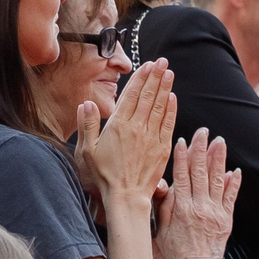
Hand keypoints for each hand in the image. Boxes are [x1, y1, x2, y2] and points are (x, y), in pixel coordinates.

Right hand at [78, 55, 175, 206]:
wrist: (126, 196)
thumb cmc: (104, 175)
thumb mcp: (87, 150)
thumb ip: (87, 124)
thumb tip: (86, 103)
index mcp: (118, 125)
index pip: (131, 95)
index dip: (140, 78)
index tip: (147, 65)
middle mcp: (137, 128)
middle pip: (148, 96)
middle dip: (156, 77)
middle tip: (162, 62)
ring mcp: (151, 137)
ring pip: (159, 107)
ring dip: (165, 88)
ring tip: (169, 73)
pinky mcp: (162, 148)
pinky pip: (168, 124)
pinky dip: (171, 109)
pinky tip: (172, 98)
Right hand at [154, 132, 239, 258]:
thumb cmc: (176, 251)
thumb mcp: (160, 229)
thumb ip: (163, 206)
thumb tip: (165, 184)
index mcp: (181, 207)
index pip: (181, 175)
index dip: (182, 157)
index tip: (183, 140)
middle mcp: (199, 207)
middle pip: (200, 172)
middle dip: (202, 150)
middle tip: (204, 132)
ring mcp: (215, 212)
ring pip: (218, 180)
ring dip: (219, 159)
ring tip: (220, 142)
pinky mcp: (226, 220)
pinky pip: (231, 197)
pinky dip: (233, 183)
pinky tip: (235, 170)